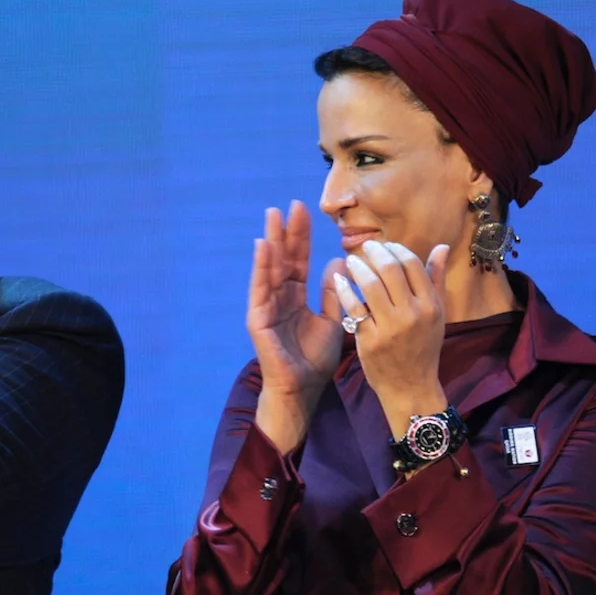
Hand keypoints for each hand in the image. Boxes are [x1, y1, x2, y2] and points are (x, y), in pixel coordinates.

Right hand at [246, 202, 345, 452]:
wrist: (302, 389)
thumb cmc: (315, 360)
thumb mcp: (332, 321)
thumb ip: (334, 294)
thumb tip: (337, 262)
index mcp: (296, 298)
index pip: (299, 261)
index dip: (302, 238)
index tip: (305, 211)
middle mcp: (279, 298)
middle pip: (283, 259)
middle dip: (286, 233)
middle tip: (289, 205)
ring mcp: (266, 306)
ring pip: (270, 268)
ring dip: (271, 242)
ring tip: (272, 217)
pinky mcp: (258, 318)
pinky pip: (260, 288)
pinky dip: (261, 267)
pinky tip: (262, 247)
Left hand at [333, 240, 449, 438]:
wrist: (410, 386)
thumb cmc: (423, 347)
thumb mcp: (436, 314)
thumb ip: (435, 279)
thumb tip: (441, 246)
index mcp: (431, 305)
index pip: (412, 265)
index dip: (396, 249)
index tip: (385, 246)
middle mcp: (413, 314)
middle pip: (390, 270)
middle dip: (375, 253)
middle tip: (365, 247)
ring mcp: (390, 327)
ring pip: (370, 285)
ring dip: (358, 267)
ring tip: (352, 261)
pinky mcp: (369, 339)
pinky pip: (353, 308)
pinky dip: (345, 290)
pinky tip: (340, 280)